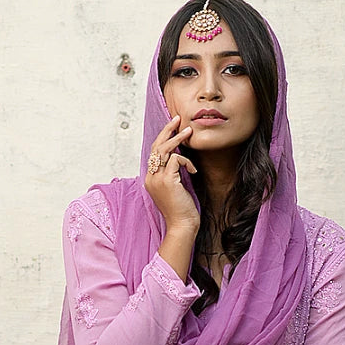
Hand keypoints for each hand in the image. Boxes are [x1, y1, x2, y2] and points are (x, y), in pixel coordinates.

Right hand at [145, 115, 199, 233]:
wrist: (182, 226)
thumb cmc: (182, 209)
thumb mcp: (175, 187)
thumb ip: (173, 173)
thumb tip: (179, 158)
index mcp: (150, 179)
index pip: (154, 152)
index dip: (163, 138)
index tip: (173, 127)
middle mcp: (150, 177)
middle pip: (156, 147)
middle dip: (167, 130)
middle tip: (177, 118)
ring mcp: (157, 179)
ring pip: (164, 149)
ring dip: (178, 138)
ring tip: (189, 131)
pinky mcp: (167, 180)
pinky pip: (177, 159)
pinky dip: (186, 162)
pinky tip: (193, 171)